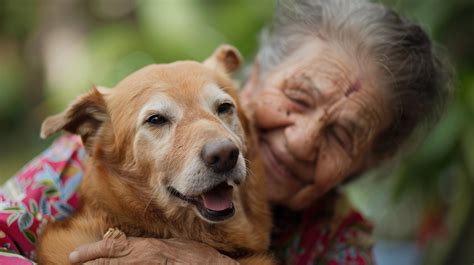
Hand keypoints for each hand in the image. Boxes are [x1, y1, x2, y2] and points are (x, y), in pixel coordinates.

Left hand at [69, 237, 238, 264]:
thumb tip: (137, 249)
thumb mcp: (171, 245)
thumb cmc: (194, 257)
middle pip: (107, 262)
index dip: (91, 252)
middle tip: (73, 263)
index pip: (112, 247)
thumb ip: (151, 249)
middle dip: (88, 263)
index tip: (75, 256)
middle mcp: (142, 259)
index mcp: (146, 247)